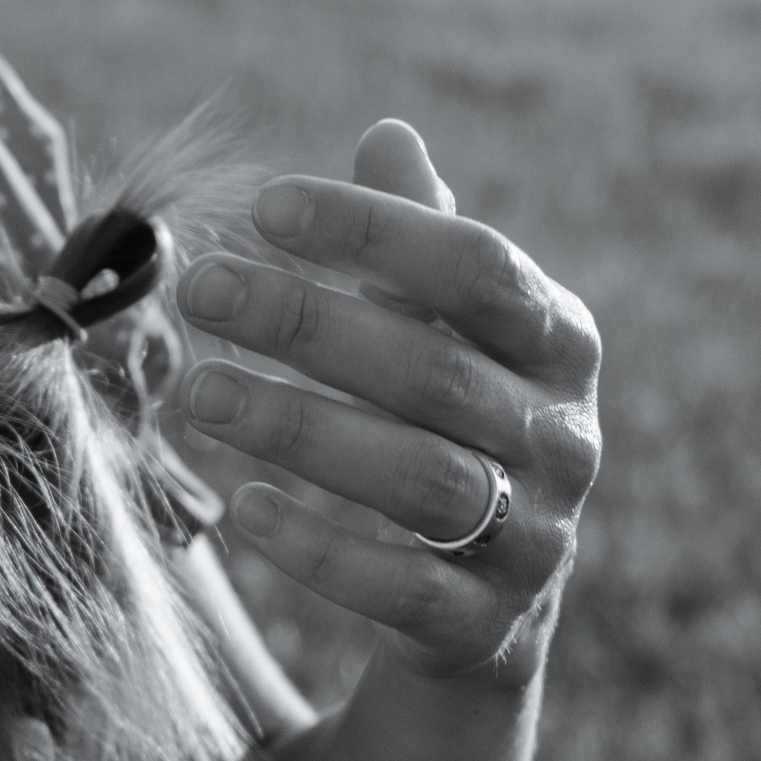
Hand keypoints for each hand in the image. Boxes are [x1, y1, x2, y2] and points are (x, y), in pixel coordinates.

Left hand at [177, 120, 601, 686]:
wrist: (488, 601)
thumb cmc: (452, 428)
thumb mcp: (448, 336)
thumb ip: (421, 243)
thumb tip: (388, 135)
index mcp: (561, 343)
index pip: (478, 267)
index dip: (373, 231)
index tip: (262, 207)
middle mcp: (564, 437)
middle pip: (433, 371)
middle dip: (309, 326)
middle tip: (199, 290)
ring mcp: (533, 536)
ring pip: (417, 479)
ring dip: (298, 430)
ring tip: (196, 393)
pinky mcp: (482, 625)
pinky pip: (398, 587)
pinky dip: (316, 549)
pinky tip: (239, 509)